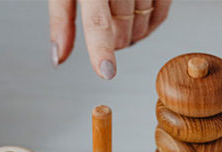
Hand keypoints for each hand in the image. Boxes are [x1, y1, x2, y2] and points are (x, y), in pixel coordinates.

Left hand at [49, 0, 171, 78]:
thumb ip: (61, 21)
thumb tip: (58, 57)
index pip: (97, 20)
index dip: (101, 49)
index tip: (106, 71)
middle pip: (121, 26)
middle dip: (114, 42)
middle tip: (108, 35)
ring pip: (143, 21)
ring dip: (132, 35)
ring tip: (121, 25)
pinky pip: (162, 10)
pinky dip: (151, 23)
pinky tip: (140, 20)